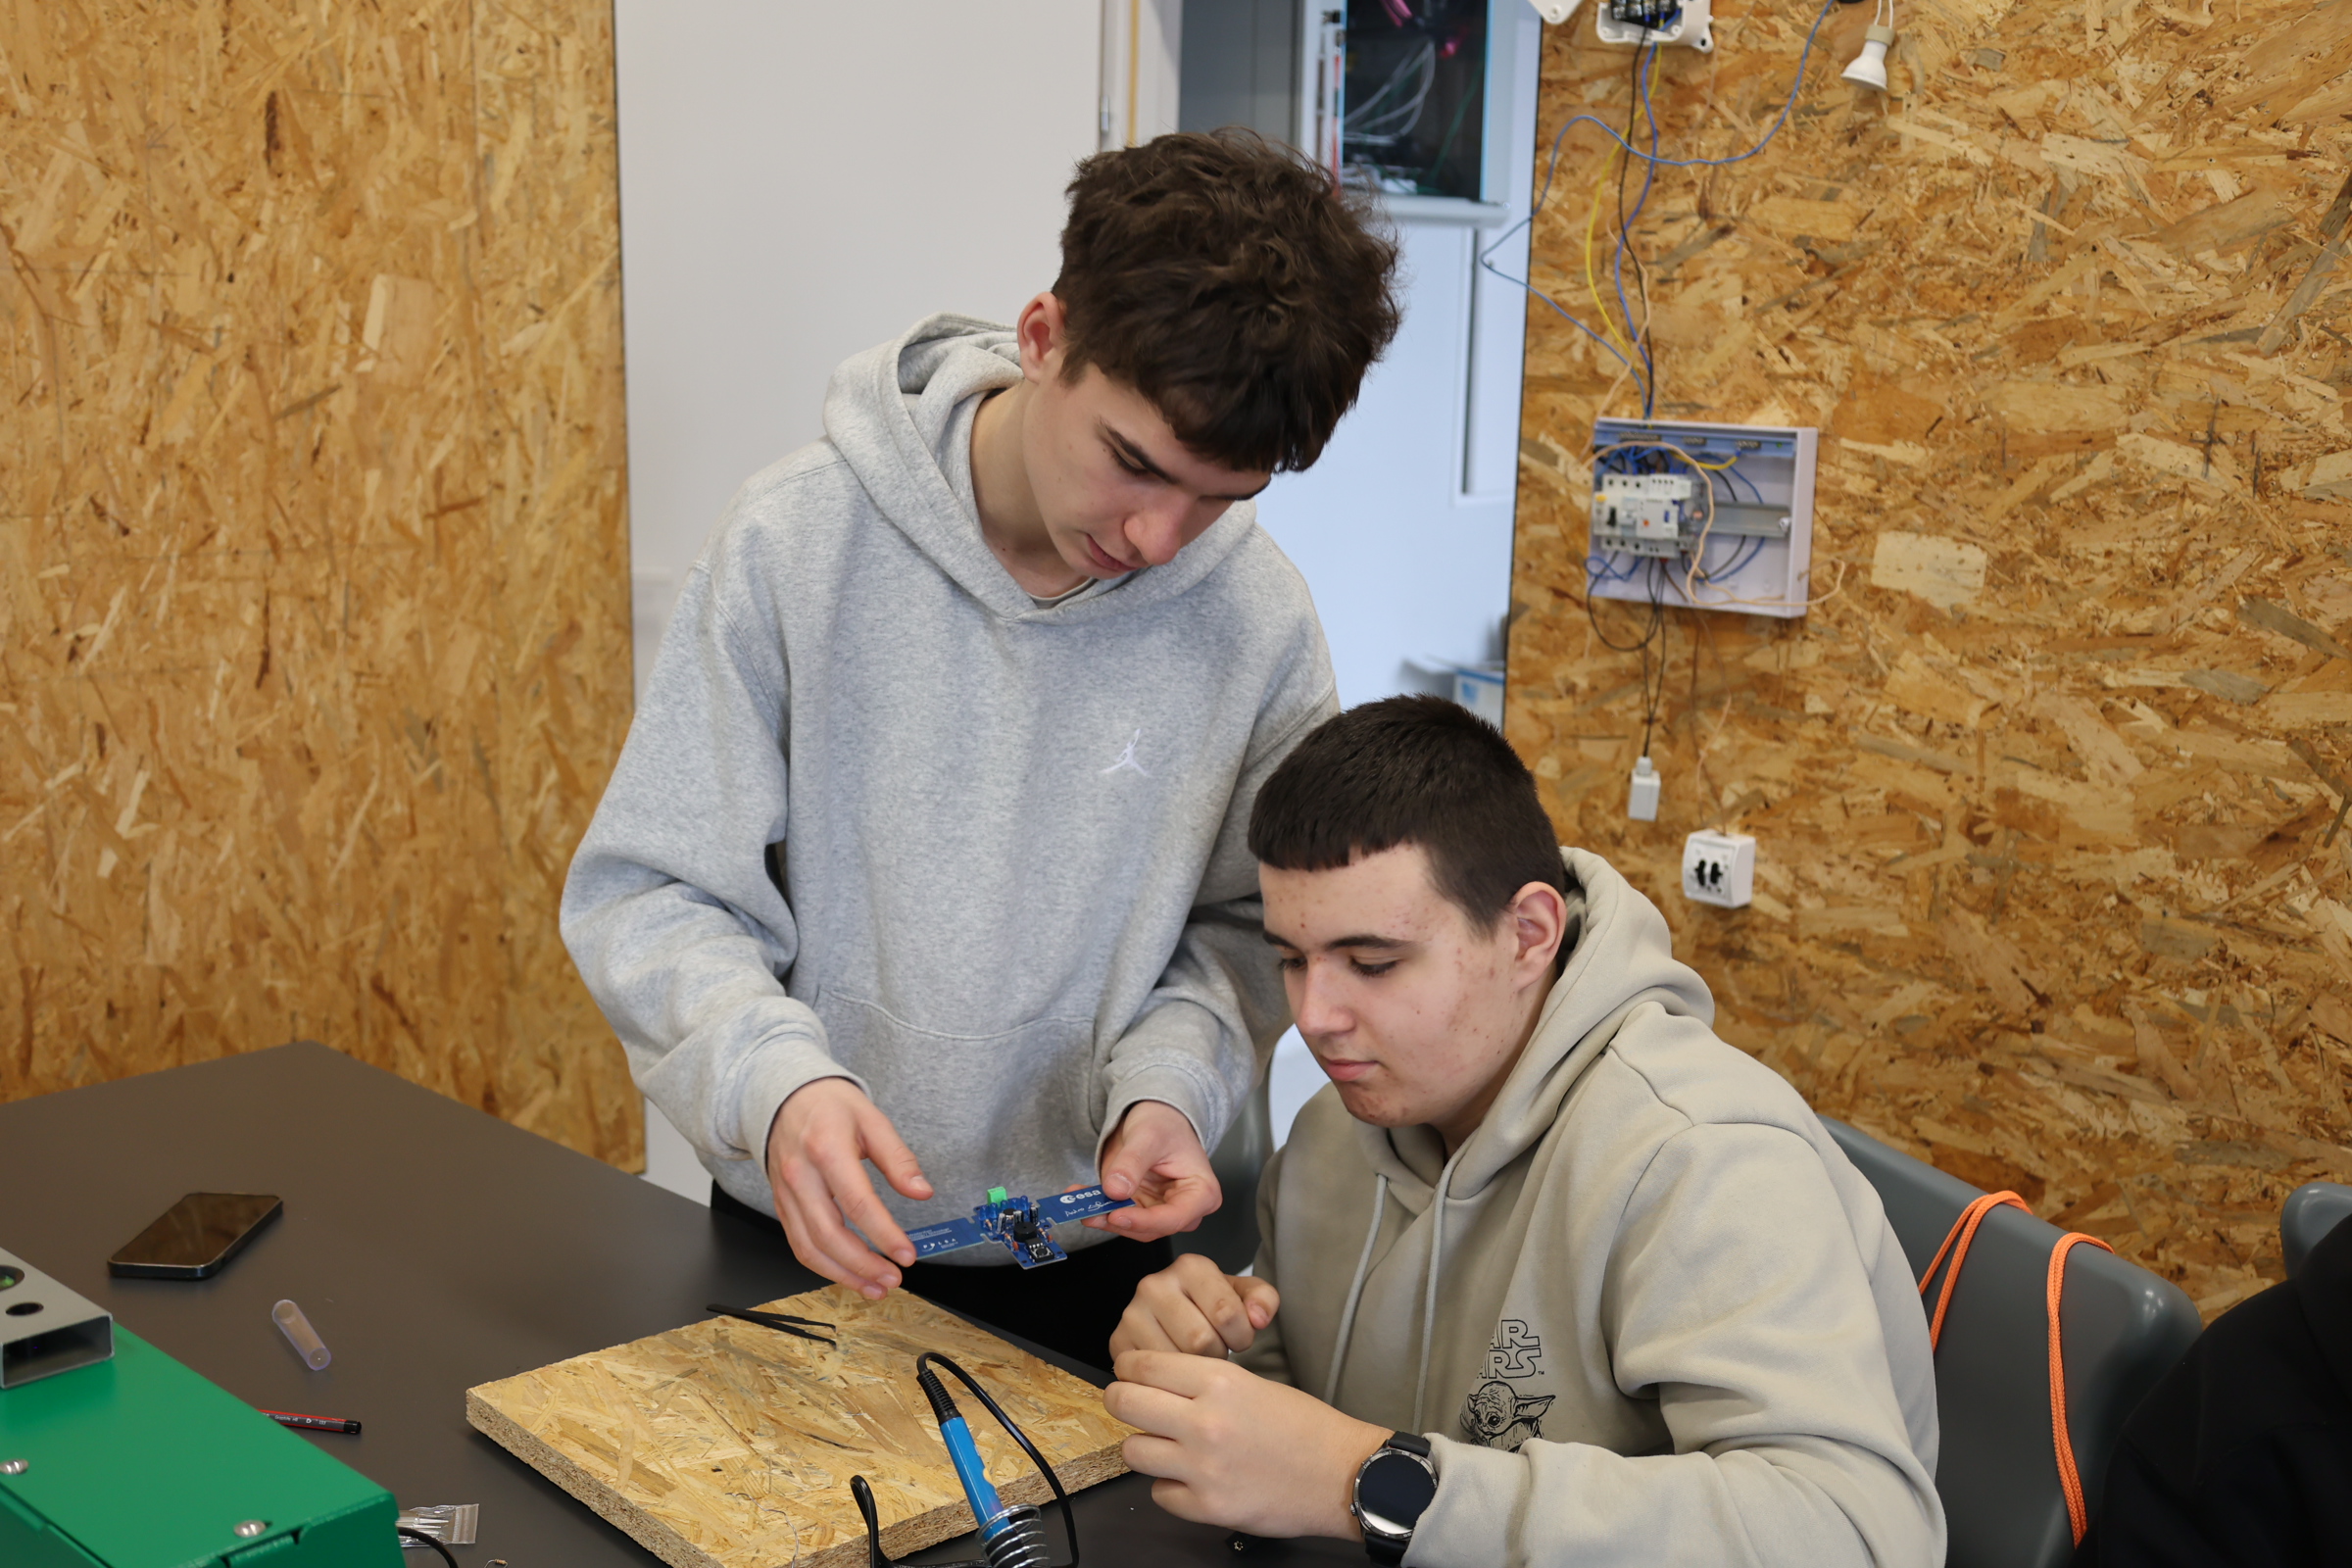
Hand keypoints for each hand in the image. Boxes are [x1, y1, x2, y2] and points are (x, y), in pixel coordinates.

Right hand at [764, 1078, 932, 1299]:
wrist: (782, 1097)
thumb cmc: (829, 1106)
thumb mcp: (871, 1119)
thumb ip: (898, 1158)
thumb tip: (922, 1191)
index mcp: (826, 1149)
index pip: (857, 1202)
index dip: (884, 1234)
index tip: (907, 1254)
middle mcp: (800, 1176)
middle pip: (829, 1234)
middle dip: (864, 1264)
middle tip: (893, 1277)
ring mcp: (786, 1194)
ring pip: (810, 1248)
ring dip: (844, 1274)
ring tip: (875, 1286)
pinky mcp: (781, 1205)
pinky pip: (798, 1244)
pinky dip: (824, 1266)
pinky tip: (849, 1274)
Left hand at [1089, 1100, 1219, 1241]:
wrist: (1155, 1117)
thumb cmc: (1165, 1124)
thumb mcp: (1148, 1136)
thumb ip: (1132, 1163)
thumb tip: (1116, 1189)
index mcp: (1201, 1193)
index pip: (1174, 1217)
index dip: (1144, 1221)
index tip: (1117, 1215)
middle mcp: (1184, 1208)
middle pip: (1151, 1228)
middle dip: (1118, 1221)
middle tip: (1090, 1210)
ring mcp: (1160, 1210)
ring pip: (1131, 1226)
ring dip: (1103, 1216)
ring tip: (1079, 1201)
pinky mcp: (1139, 1208)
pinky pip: (1117, 1215)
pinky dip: (1097, 1207)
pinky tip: (1079, 1196)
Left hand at [1106, 1350, 1389, 1539]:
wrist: (1342, 1475)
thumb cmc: (1305, 1427)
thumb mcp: (1253, 1385)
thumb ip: (1202, 1384)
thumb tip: (1156, 1384)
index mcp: (1219, 1382)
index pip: (1143, 1365)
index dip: (1128, 1367)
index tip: (1127, 1372)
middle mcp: (1204, 1422)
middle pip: (1125, 1403)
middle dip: (1121, 1401)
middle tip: (1130, 1404)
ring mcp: (1203, 1468)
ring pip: (1133, 1451)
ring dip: (1146, 1447)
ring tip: (1166, 1447)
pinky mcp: (1208, 1508)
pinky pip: (1160, 1494)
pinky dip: (1170, 1488)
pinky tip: (1191, 1479)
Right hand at [1110, 1253, 1279, 1359]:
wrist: (1179, 1319)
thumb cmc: (1215, 1308)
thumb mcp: (1246, 1298)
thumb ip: (1264, 1300)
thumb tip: (1258, 1318)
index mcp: (1190, 1266)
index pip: (1226, 1314)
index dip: (1241, 1337)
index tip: (1238, 1338)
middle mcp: (1154, 1283)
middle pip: (1199, 1341)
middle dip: (1216, 1354)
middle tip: (1216, 1350)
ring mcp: (1131, 1312)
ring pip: (1175, 1361)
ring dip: (1193, 1369)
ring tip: (1196, 1356)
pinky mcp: (1118, 1341)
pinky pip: (1152, 1374)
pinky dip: (1169, 1378)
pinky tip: (1176, 1363)